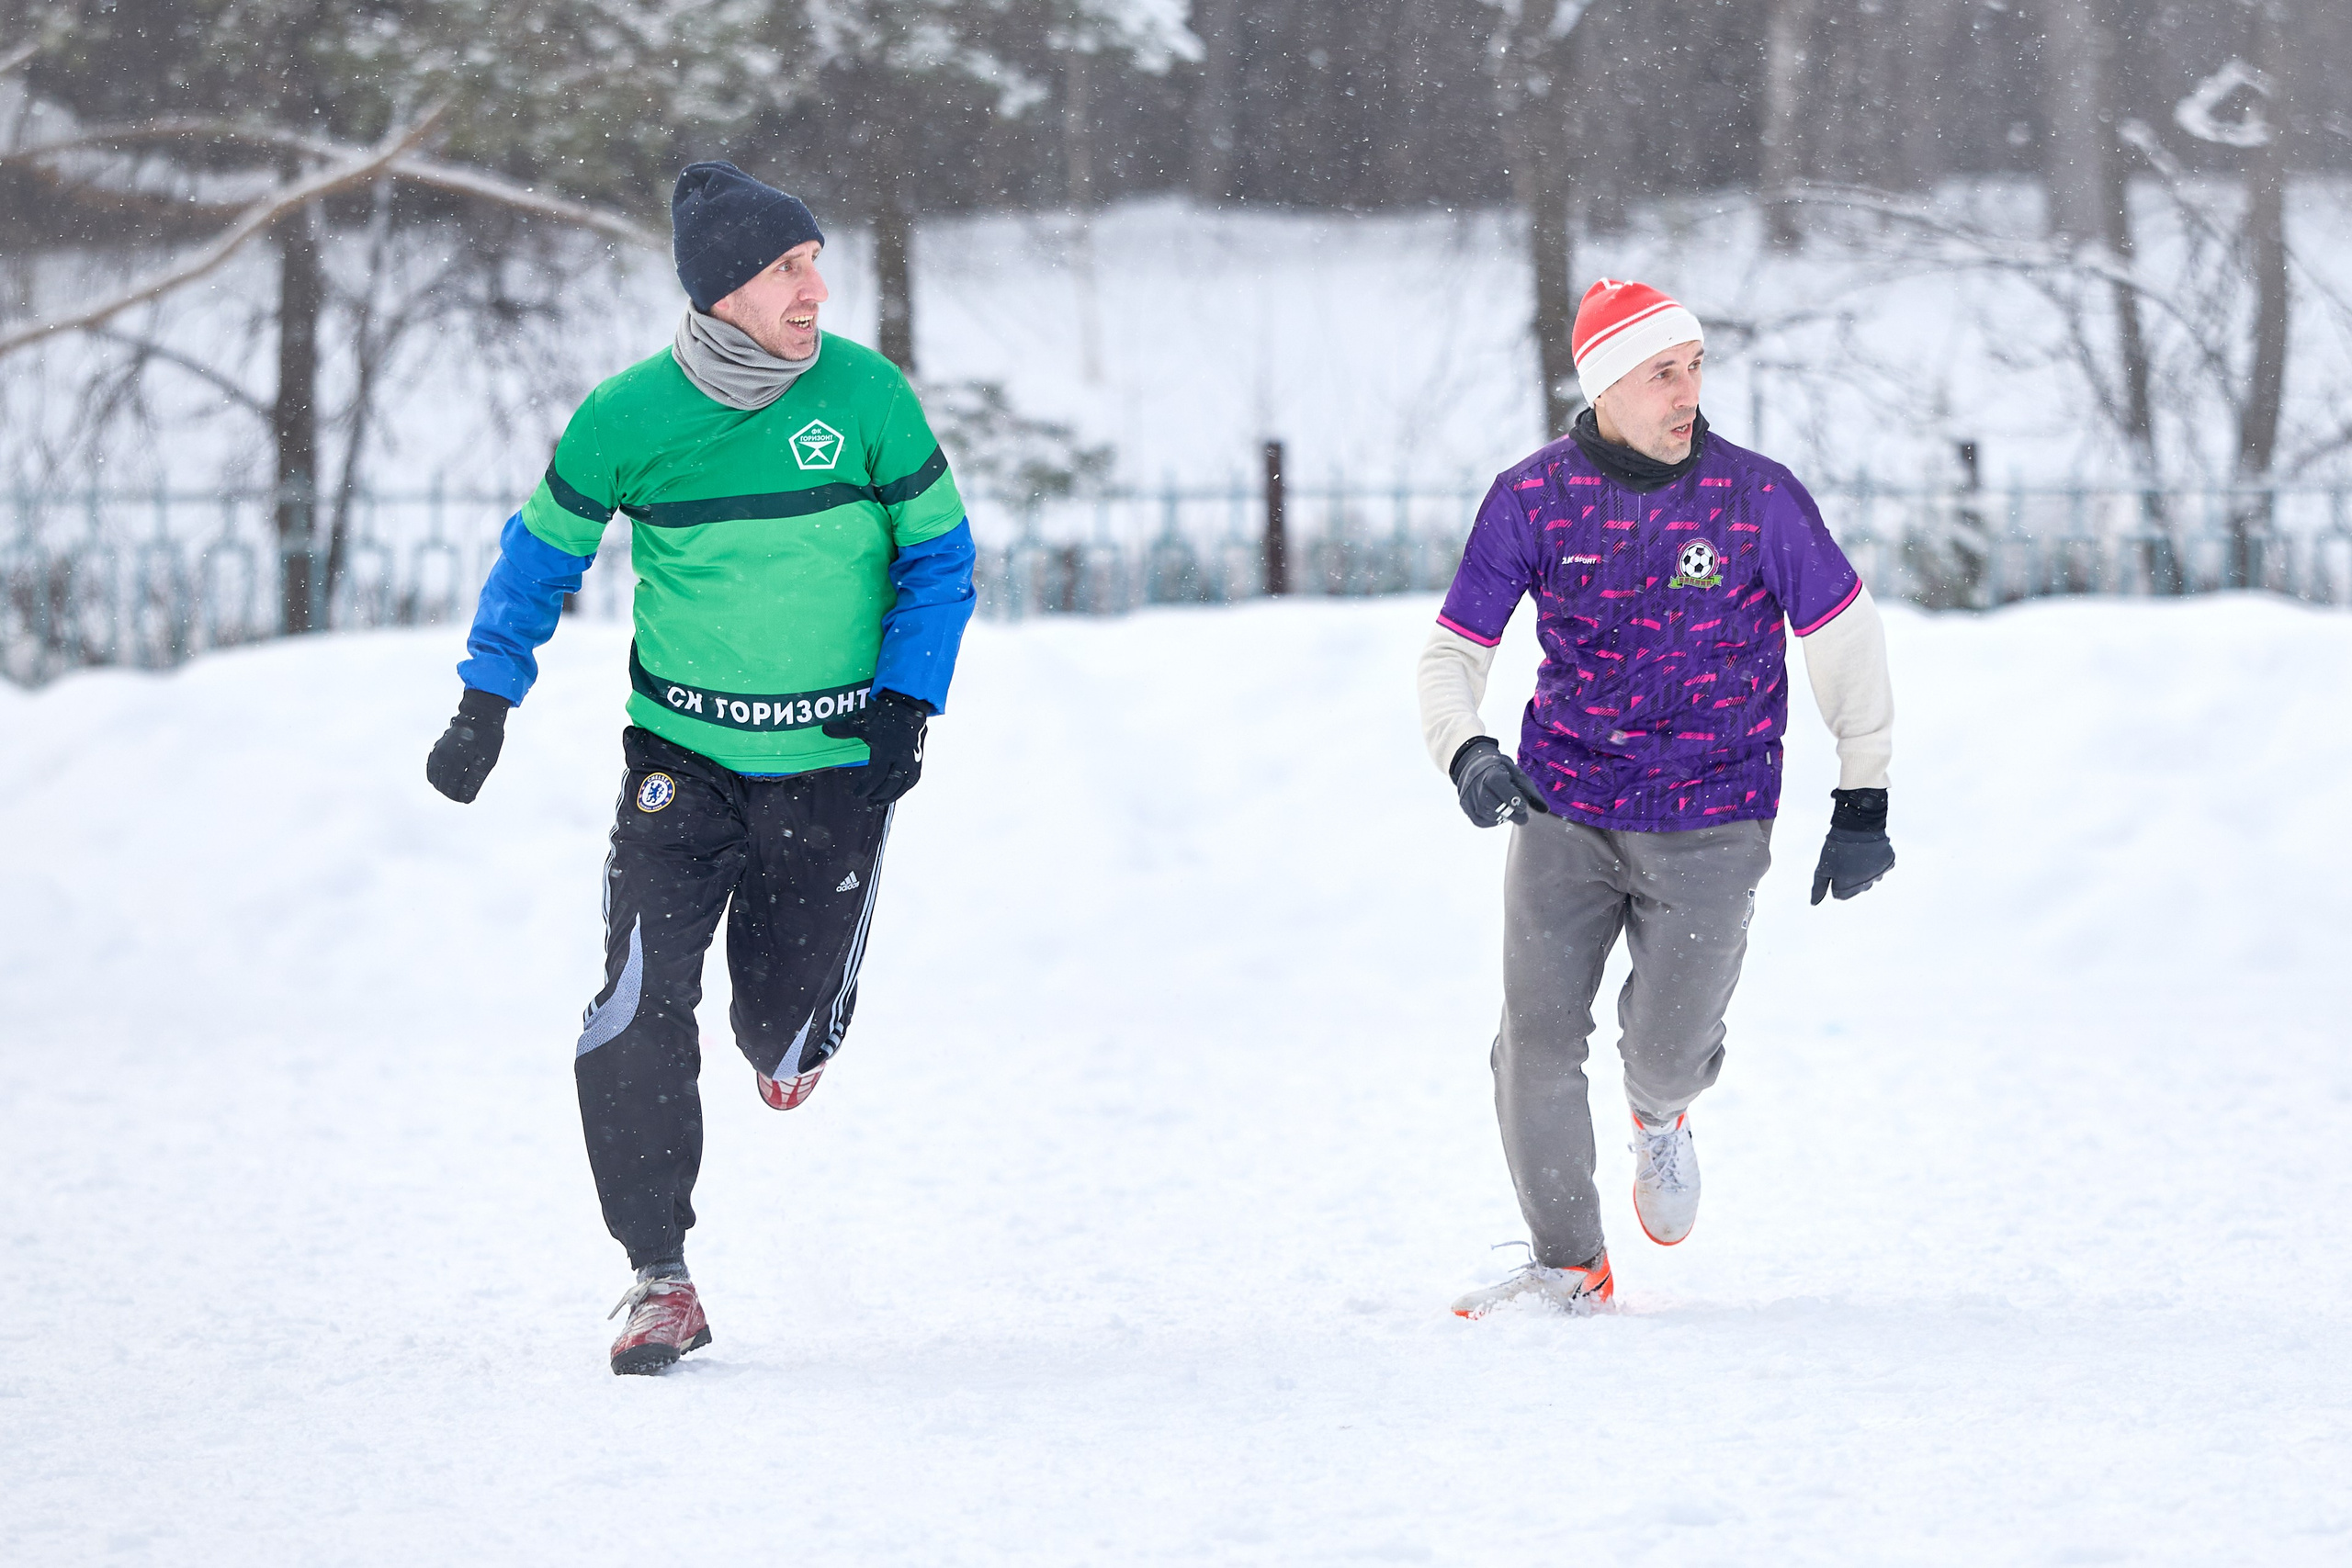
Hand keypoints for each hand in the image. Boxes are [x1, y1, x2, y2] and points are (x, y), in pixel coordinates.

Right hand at [426, 688, 509, 802]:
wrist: (480, 717)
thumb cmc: (487, 739)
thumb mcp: (486, 762)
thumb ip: (474, 781)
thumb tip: (465, 799)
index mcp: (454, 761)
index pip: (450, 789)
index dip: (459, 797)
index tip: (469, 797)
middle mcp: (441, 758)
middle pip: (441, 786)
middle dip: (452, 793)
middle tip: (466, 793)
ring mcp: (437, 752)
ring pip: (434, 779)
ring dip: (445, 786)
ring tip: (460, 785)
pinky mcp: (436, 749)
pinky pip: (431, 769)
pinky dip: (438, 777)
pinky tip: (451, 777)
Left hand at [821, 689, 931, 804]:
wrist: (908, 706)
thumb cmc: (883, 715)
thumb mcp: (863, 722)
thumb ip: (844, 730)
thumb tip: (825, 730)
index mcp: (885, 751)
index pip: (874, 778)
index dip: (865, 788)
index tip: (857, 793)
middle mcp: (900, 758)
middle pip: (889, 785)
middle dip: (877, 795)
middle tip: (868, 800)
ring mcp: (912, 760)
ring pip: (902, 785)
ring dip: (891, 796)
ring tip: (879, 801)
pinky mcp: (918, 759)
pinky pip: (913, 780)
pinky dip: (904, 789)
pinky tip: (896, 793)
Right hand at [1449, 737, 1551, 827]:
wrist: (1474, 765)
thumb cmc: (1502, 771)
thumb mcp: (1517, 775)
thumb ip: (1531, 792)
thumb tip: (1545, 810)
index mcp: (1491, 771)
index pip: (1498, 784)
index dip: (1512, 797)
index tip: (1523, 807)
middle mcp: (1476, 784)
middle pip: (1493, 804)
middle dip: (1511, 814)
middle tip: (1524, 818)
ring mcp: (1469, 796)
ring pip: (1488, 814)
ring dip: (1503, 817)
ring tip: (1509, 811)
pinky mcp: (1465, 806)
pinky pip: (1481, 821)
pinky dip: (1493, 821)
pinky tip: (1499, 815)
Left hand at [1811, 787, 1894, 903]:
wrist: (1858, 824)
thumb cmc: (1836, 845)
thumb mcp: (1822, 866)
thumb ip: (1819, 886)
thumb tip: (1814, 903)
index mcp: (1848, 887)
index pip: (1839, 895)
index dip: (1835, 881)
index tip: (1835, 867)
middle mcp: (1866, 885)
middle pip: (1856, 888)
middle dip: (1850, 878)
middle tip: (1846, 859)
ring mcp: (1879, 875)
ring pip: (1870, 879)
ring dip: (1864, 871)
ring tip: (1857, 854)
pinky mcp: (1889, 864)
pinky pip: (1881, 869)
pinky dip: (1876, 863)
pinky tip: (1869, 851)